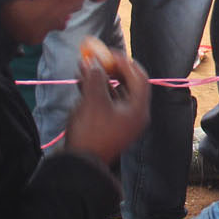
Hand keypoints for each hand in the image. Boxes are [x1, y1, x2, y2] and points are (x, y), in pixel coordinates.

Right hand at [63, 47, 151, 165]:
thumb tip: (93, 60)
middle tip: (96, 58)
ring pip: (115, 92)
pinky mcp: (109, 126)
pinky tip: (81, 82)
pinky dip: (96, 90)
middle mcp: (134, 115)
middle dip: (111, 69)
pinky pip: (106, 102)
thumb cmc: (90, 133)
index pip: (139, 78)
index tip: (109, 53)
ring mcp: (122, 122)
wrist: (79, 165)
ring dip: (100, 78)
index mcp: (139, 110)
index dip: (125, 62)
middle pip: (128, 84)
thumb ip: (95, 77)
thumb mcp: (93, 101)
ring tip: (83, 67)